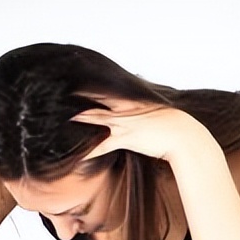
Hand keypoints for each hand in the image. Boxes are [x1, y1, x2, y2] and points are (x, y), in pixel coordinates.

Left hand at [73, 96, 213, 163]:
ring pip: (94, 120)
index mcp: (129, 102)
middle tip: (56, 97)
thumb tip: (142, 105)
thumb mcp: (156, 112)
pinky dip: (89, 150)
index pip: (102, 91)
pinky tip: (77, 155)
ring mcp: (123, 124)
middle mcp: (123, 110)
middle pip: (93, 103)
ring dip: (77, 121)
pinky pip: (102, 145)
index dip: (86, 88)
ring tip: (60, 120)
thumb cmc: (172, 126)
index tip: (70, 84)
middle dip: (75, 101)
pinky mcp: (125, 139)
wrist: (182, 135)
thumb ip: (143, 108)